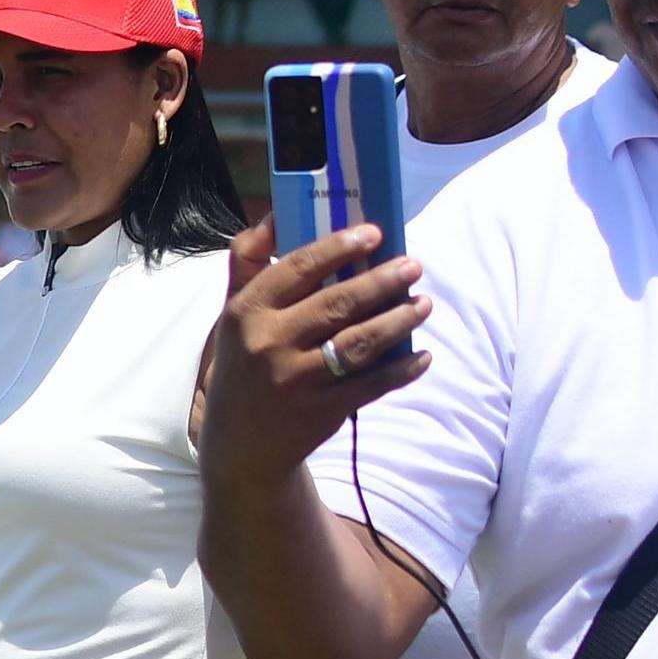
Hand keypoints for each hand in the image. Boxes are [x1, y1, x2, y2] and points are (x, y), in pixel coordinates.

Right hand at [199, 216, 433, 484]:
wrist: (240, 445)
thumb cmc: (242, 365)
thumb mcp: (233, 315)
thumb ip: (250, 263)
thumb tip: (275, 214)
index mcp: (246, 313)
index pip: (297, 268)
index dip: (339, 247)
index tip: (375, 233)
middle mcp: (268, 344)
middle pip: (337, 303)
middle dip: (382, 282)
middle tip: (413, 266)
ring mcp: (296, 380)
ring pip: (360, 342)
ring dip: (399, 320)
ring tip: (424, 303)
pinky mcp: (322, 411)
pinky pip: (372, 385)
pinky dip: (402, 370)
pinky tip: (423, 355)